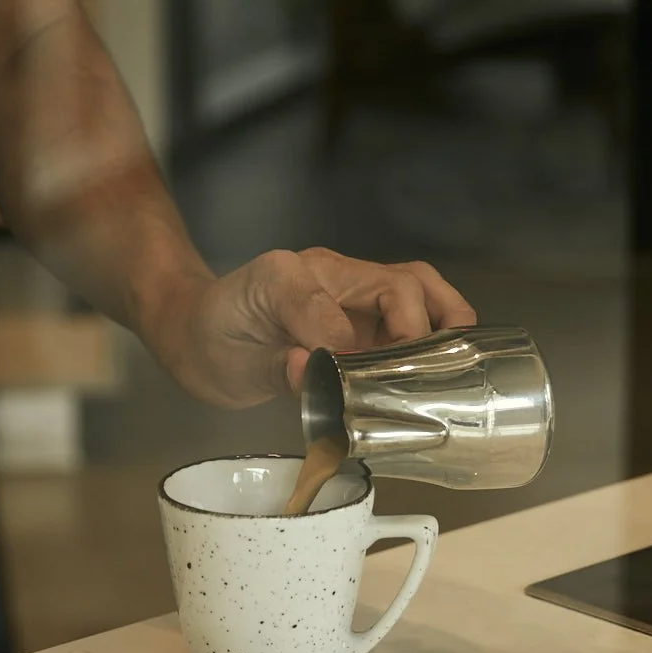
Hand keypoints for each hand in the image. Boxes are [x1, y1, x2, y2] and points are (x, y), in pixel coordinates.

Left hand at [147, 248, 477, 407]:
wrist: (197, 330)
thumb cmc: (209, 341)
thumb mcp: (229, 361)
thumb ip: (274, 368)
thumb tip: (313, 369)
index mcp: (285, 276)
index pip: (336, 299)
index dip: (348, 343)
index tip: (347, 380)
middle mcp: (327, 272)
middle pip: (400, 281)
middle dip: (421, 329)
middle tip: (421, 376)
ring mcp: (350, 288)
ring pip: (417, 285)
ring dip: (444, 321)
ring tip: (454, 366)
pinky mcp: (362, 309)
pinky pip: (412, 307)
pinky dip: (435, 331)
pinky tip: (439, 368)